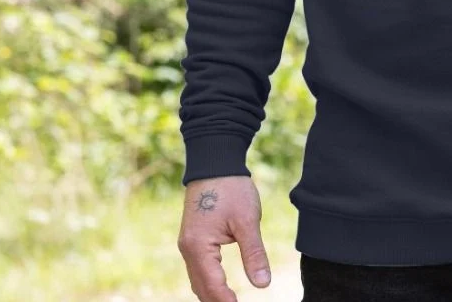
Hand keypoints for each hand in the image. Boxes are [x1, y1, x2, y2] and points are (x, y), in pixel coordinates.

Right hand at [178, 175, 271, 300]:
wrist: (215, 163)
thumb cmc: (231, 189)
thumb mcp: (247, 220)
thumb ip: (254, 254)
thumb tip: (263, 284)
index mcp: (199, 247)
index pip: (213, 286)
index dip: (227, 301)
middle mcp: (188, 249)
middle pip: (201, 288)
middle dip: (217, 301)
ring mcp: (187, 244)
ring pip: (198, 280)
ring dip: (212, 294)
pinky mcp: (192, 238)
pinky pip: (198, 268)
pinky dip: (208, 281)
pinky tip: (220, 287)